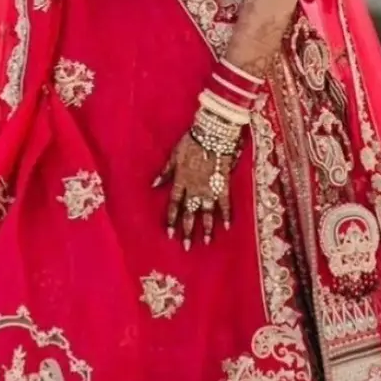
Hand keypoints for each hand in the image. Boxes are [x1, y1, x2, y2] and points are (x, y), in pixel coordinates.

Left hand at [155, 133, 231, 249]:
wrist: (212, 134)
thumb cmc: (191, 141)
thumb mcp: (174, 155)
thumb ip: (165, 172)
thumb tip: (153, 185)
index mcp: (180, 180)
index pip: (174, 204)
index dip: (172, 219)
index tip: (170, 234)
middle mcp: (194, 187)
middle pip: (189, 212)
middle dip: (187, 230)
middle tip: (186, 246)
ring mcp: (209, 187)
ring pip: (206, 212)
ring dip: (206, 227)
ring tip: (205, 241)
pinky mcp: (223, 184)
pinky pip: (225, 203)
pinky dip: (226, 215)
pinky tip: (227, 227)